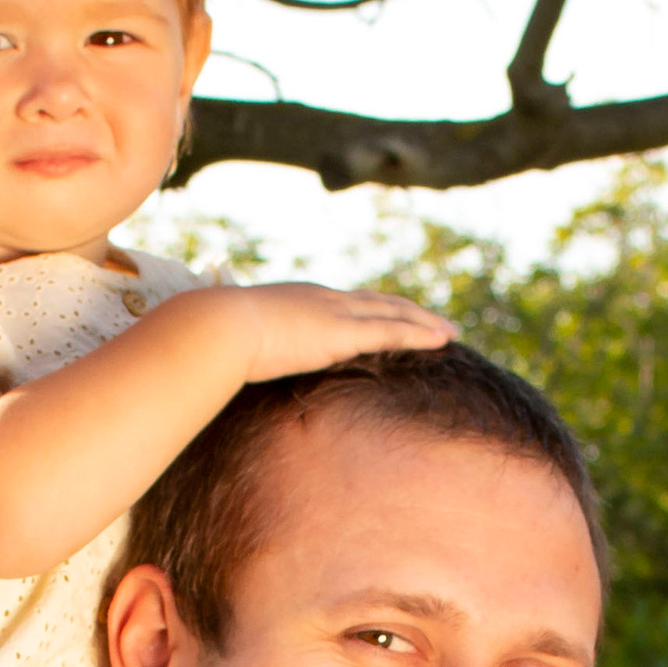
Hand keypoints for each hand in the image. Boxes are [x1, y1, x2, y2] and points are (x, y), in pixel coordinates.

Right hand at [215, 281, 456, 386]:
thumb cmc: (216, 339)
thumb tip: (232, 367)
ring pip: (394, 313)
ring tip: (450, 331)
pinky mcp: (343, 332)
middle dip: (408, 311)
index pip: (346, 303)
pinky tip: (443, 340)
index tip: (391, 315)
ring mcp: (335, 312)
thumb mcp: (236, 344)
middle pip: (378, 302)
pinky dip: (421, 335)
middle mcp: (324, 299)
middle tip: (435, 321)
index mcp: (300, 300)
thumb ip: (248, 352)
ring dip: (425, 322)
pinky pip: (393, 332)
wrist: (218, 327)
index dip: (373, 309)